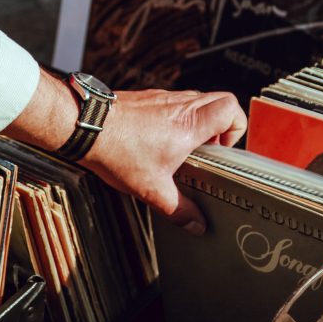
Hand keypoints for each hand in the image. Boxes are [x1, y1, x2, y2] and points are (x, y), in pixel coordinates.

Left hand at [81, 89, 246, 233]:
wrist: (85, 126)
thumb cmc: (116, 150)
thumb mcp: (152, 189)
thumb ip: (179, 209)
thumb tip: (196, 224)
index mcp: (189, 124)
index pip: (231, 109)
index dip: (236, 128)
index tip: (223, 150)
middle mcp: (180, 105)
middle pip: (220, 100)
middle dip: (222, 126)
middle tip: (209, 149)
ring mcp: (163, 97)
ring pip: (197, 100)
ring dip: (199, 122)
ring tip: (185, 148)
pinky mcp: (147, 97)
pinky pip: (174, 102)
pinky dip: (177, 118)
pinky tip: (160, 141)